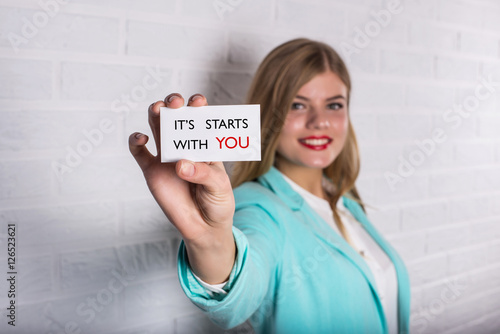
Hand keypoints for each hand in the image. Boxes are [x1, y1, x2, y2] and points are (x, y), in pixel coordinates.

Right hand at [129, 93, 235, 282]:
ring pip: (157, 126)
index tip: (198, 101)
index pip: (200, 119)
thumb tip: (180, 164)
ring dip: (155, 113)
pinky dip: (135, 141)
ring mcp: (167, 156)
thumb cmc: (217, 201)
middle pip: (176, 116)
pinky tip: (141, 139)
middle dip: (174, 104)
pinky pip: (138, 151)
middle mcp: (185, 146)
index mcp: (205, 144)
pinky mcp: (152, 171)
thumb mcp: (219, 186)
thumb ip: (203, 174)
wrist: (204, 227)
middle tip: (176, 102)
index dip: (198, 106)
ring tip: (158, 110)